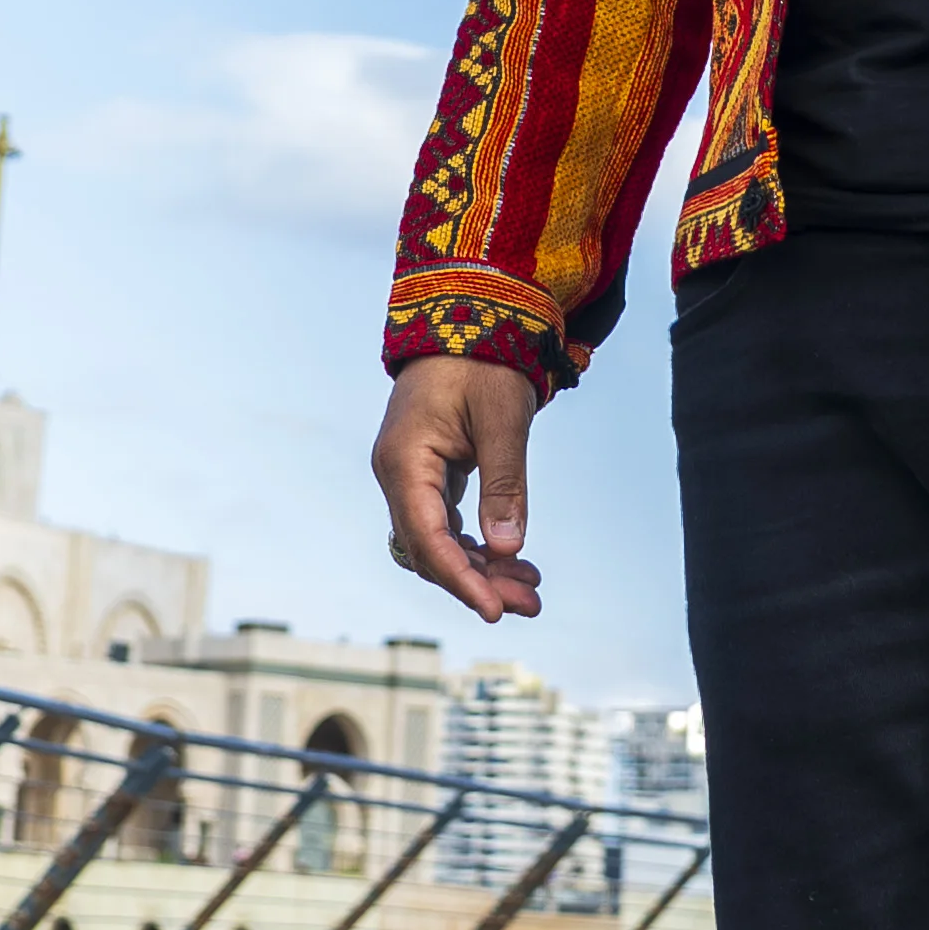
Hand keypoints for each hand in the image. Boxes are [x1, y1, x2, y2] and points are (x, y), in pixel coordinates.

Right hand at [371, 354, 543, 621]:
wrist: (467, 317)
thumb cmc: (485, 362)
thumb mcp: (504, 419)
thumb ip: (505, 483)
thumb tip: (510, 548)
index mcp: (404, 461)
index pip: (427, 539)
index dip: (462, 580)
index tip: (497, 611)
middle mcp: (396, 473)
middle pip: (429, 551)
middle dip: (478, 582)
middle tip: (532, 605)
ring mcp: (408, 475)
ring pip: (437, 543)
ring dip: (481, 569)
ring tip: (532, 591)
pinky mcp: (426, 473)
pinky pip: (444, 524)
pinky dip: (477, 546)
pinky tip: (514, 561)